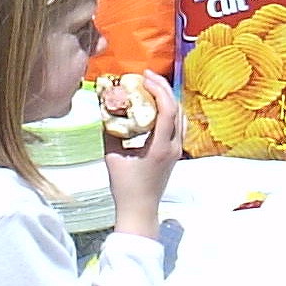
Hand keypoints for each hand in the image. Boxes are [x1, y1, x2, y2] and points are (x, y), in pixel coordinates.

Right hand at [103, 77, 182, 238]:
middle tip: (147, 75)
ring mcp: (177, 149)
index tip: (145, 77)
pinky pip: (178, 124)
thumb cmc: (125, 187)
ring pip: (180, 116)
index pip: (167, 110)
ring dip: (168, 98)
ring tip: (152, 86)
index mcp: (160, 147)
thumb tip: (105, 109)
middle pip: (177, 109)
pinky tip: (157, 105)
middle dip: (163, 88)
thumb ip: (110, 131)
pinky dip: (170, 110)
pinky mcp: (175, 152)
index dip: (158, 90)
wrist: (140, 209)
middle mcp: (174, 146)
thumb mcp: (112, 157)